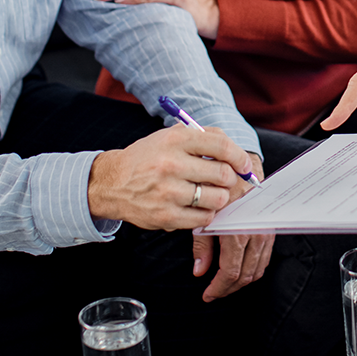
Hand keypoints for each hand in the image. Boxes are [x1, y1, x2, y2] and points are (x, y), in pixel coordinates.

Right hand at [87, 124, 254, 230]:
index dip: (239, 157)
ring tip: (209, 193)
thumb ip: (202, 137)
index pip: (220, 145)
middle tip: (224, 181)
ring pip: (216, 199)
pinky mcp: (166, 216)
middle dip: (229, 179)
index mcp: (175, 139)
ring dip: (219, 198)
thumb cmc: (147, 157)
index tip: (244, 165)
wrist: (113, 183)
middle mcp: (171, 164)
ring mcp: (168, 192)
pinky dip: (206, 213)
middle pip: (222, 174)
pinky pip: (203, 218)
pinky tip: (197, 206)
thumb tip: (235, 149)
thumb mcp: (169, 137)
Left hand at [192, 154, 273, 301]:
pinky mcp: (270, 229)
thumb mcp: (204, 213)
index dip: (218, 288)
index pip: (231, 272)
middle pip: (246, 275)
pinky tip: (239, 268)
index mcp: (238, 231)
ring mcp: (266, 232)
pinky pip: (264, 257)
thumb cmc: (218, 184)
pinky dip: (252, 268)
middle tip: (213, 292)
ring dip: (241, 280)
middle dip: (229, 288)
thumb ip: (202, 244)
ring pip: (257, 269)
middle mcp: (256, 233)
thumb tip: (199, 271)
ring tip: (224, 283)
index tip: (207, 294)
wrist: (240, 163)